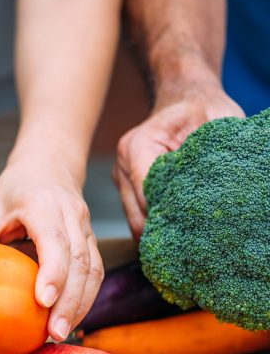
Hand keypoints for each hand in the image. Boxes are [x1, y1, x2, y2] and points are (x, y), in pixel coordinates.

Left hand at [0, 162, 102, 340]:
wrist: (49, 165)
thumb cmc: (14, 189)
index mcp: (42, 204)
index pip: (54, 240)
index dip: (52, 272)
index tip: (43, 301)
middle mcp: (71, 214)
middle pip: (80, 261)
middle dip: (69, 301)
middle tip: (53, 333)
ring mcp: (87, 227)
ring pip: (94, 269)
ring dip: (81, 305)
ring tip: (61, 333)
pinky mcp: (93, 240)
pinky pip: (95, 271)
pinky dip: (85, 298)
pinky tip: (70, 319)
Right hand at [114, 90, 242, 237]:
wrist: (185, 99)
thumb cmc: (203, 107)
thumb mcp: (219, 122)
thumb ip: (217, 153)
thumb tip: (231, 187)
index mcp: (138, 146)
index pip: (148, 192)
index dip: (169, 215)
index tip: (196, 233)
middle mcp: (123, 164)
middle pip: (136, 213)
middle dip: (163, 232)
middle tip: (192, 254)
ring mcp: (122, 178)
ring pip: (135, 219)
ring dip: (159, 233)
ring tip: (186, 250)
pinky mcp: (129, 188)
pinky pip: (140, 214)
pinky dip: (157, 226)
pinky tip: (179, 236)